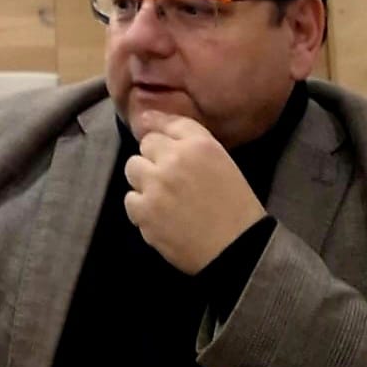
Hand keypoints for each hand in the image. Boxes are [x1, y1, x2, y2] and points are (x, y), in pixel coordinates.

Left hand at [124, 111, 265, 273]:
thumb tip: (148, 119)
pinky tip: (160, 215)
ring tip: (163, 197)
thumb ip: (189, 139)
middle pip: (145, 146)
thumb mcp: (221, 160)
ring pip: (133, 169)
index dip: (164, 139)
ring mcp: (155, 186)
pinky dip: (141, 207)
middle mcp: (173, 160)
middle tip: (171, 179)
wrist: (236, 247)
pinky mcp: (144, 211)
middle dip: (155, 159)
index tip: (167, 151)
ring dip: (144, 180)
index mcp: (199, 145)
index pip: (165, 125)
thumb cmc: (234, 204)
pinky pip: (130, 200)